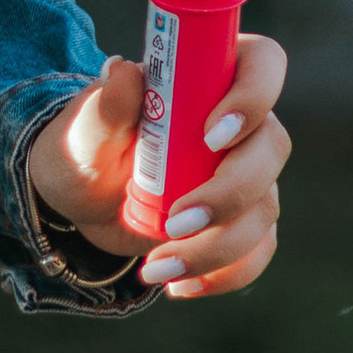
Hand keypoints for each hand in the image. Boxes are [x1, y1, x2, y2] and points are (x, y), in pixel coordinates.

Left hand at [25, 30, 289, 302]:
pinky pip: (257, 251)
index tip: (211, 136)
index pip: (263, 65)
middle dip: (231, 192)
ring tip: (157, 266)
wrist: (80, 200)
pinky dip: (224, 275)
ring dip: (217, 246)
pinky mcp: (242, 221)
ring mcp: (247, 175)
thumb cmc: (84, 149)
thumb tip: (122, 72)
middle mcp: (242, 124)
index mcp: (212, 77)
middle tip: (176, 220)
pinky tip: (179, 287)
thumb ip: (105, 106)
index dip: (253, 97)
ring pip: (264, 209)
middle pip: (271, 147)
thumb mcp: (83, 131)